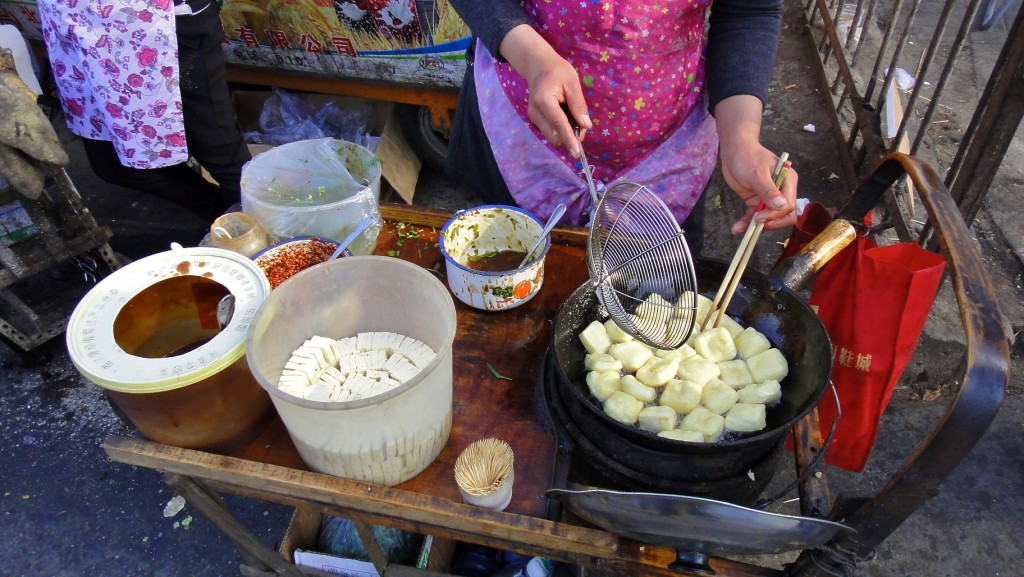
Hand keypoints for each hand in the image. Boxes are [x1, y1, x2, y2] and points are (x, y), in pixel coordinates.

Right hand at [498, 25, 590, 156]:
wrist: (538, 66)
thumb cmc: (557, 71)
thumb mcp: (572, 83)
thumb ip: (578, 105)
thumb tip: (585, 126)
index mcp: (544, 101)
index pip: (559, 124)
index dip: (569, 139)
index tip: (577, 152)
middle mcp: (535, 112)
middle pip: (554, 136)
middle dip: (569, 137)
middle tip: (581, 124)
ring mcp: (533, 117)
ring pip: (552, 136)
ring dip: (565, 134)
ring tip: (574, 118)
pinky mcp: (535, 120)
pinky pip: (550, 131)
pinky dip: (560, 130)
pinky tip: (565, 116)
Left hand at [714, 96, 797, 233]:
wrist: (734, 150)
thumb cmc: (748, 156)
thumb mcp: (757, 174)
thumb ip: (769, 191)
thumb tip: (782, 206)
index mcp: (788, 181)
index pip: (789, 205)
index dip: (776, 214)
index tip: (760, 216)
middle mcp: (781, 191)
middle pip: (784, 215)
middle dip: (771, 222)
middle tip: (755, 223)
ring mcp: (768, 197)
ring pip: (768, 218)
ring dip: (755, 226)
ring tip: (739, 229)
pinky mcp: (756, 201)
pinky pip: (754, 215)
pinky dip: (746, 222)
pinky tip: (737, 228)